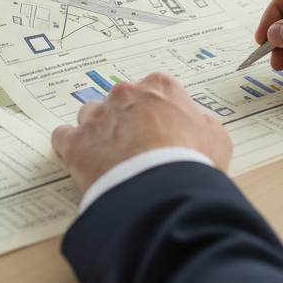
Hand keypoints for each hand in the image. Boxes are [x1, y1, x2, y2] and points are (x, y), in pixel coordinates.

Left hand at [51, 72, 232, 194]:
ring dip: (98, 132)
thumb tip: (201, 123)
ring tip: (111, 159)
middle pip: (121, 102)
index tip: (161, 133)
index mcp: (160, 87)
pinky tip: (83, 162)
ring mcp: (97, 117)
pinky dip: (71, 147)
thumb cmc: (192, 165)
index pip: (155, 92)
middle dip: (127, 122)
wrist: (163, 194)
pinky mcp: (76, 142)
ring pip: (90, 116)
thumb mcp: (217, 141)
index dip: (158, 115)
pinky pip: (65, 137)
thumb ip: (205, 125)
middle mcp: (125, 94)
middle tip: (138, 150)